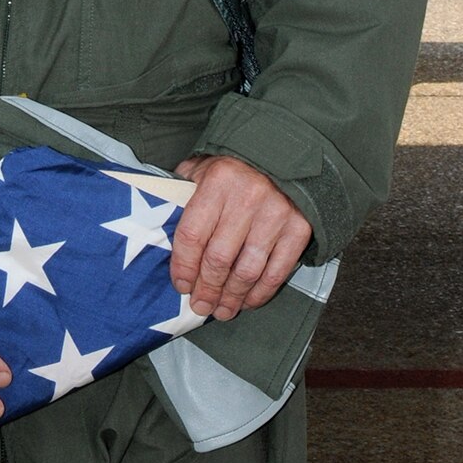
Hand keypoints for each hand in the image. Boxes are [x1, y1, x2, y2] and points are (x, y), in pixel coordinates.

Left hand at [169, 155, 311, 321]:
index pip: (193, 235)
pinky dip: (261, 293)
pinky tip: (248, 301)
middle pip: (219, 258)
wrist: (287, 151)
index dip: (183, 266)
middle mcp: (248, 197)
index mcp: (218, 180)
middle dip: (207, 289)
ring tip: (222, 311)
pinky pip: (277, 271)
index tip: (180, 286)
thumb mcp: (204, 167)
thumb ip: (184, 193)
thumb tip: (162, 227)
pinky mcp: (300, 227)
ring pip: (248, 271)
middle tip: (200, 306)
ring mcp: (277, 214)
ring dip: (232, 297)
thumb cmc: (236, 166)